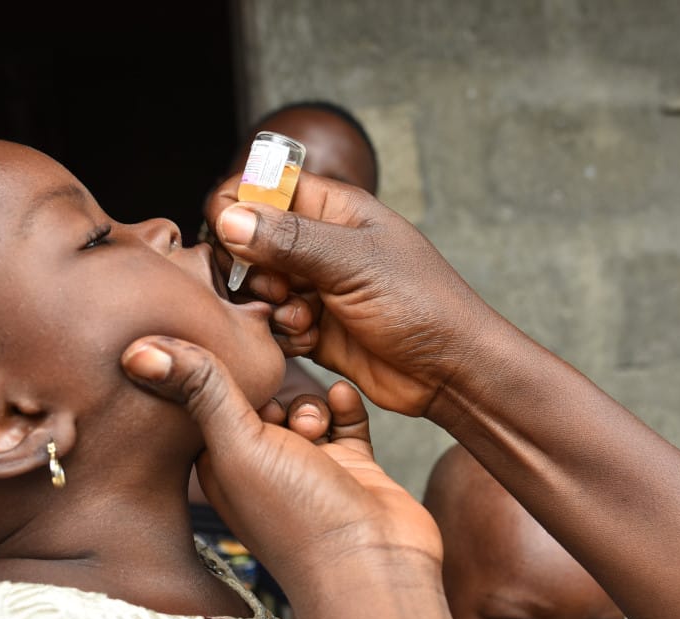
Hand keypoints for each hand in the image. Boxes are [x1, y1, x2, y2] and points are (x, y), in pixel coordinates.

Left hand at [121, 335, 442, 592]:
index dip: (214, 376)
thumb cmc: (297, 515)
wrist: (374, 567)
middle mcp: (261, 466)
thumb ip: (200, 390)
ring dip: (311, 402)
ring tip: (315, 427)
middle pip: (260, 400)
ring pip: (303, 407)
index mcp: (220, 465)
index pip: (207, 403)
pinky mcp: (350, 466)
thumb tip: (135, 350)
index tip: (225, 350)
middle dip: (273, 390)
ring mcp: (308, 466)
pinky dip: (343, 404)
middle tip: (278, 411)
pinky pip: (344, 419)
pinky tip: (342, 397)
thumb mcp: (238, 444)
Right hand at [204, 172, 497, 417]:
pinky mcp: (316, 329)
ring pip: (259, 288)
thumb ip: (289, 239)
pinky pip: (275, 325)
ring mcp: (316, 287)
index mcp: (333, 209)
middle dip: (254, 270)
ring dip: (272, 307)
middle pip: (251, 242)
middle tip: (280, 290)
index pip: (265, 187)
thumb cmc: (420, 304)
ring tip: (306, 320)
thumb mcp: (353, 263)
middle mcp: (320, 244)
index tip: (237, 239)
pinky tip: (312, 341)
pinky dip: (285, 335)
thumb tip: (230, 218)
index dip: (240, 208)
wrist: (450, 370)